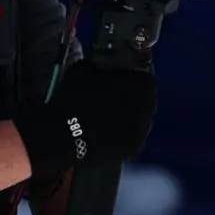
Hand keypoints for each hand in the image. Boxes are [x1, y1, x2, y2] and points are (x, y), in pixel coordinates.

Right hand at [15, 60, 157, 189]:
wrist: (65, 134)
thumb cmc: (74, 96)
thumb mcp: (84, 68)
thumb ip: (101, 66)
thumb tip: (102, 68)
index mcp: (142, 84)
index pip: (144, 76)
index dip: (131, 77)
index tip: (119, 78)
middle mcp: (150, 107)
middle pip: (144, 99)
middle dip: (131, 96)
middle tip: (112, 97)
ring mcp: (143, 130)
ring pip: (139, 119)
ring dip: (128, 115)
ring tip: (106, 116)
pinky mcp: (134, 148)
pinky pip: (131, 136)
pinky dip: (122, 133)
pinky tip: (105, 132)